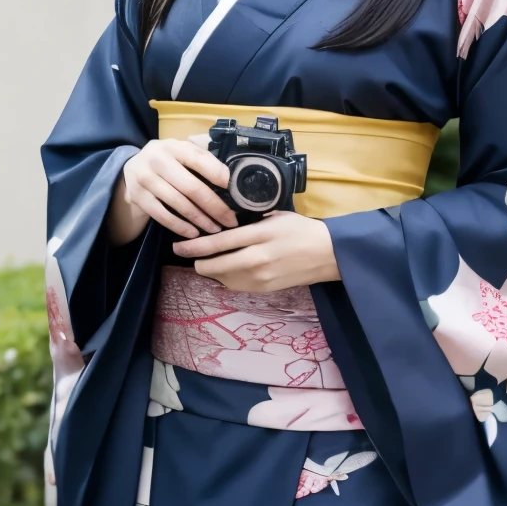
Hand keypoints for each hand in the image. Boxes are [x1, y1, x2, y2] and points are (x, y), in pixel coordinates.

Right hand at [107, 136, 235, 245]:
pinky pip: (163, 216)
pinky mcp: (138, 197)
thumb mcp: (181, 152)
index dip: (217, 174)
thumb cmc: (167, 162)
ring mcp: (145, 179)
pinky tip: (194, 233)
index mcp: (173, 146)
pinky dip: (180, 226)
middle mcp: (157, 159)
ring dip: (200, 219)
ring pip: (179, 203)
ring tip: (215, 229)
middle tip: (230, 220)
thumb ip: (202, 157)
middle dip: (215, 206)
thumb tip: (232, 174)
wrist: (132, 169)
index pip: (199, 159)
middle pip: (191, 187)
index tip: (235, 190)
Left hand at [172, 211, 339, 291]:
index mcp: (259, 235)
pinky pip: (235, 285)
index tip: (179, 246)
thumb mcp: (276, 216)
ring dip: (211, 271)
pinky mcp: (264, 289)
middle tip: (187, 255)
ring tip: (206, 261)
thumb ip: (251, 222)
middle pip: (214, 265)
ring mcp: (260, 277)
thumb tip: (227, 225)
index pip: (218, 242)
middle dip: (197, 261)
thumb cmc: (302, 229)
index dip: (194, 246)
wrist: (328, 254)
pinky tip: (225, 270)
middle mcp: (257, 258)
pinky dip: (225, 278)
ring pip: (222, 278)